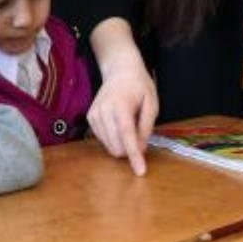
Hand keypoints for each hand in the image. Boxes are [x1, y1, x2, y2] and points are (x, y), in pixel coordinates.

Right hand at [86, 19, 157, 175]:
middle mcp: (103, 110)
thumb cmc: (139, 85)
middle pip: (117, 146)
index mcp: (121, 105)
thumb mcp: (152, 103)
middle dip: (130, 149)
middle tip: (140, 133)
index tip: (140, 171)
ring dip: (122, 144)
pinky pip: (103, 140)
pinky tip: (119, 124)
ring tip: (129, 123)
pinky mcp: (90, 118)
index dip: (135, 156)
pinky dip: (114, 139)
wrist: (120, 70)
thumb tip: (140, 148)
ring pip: (109, 146)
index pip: (127, 136)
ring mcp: (94, 114)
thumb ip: (146, 127)